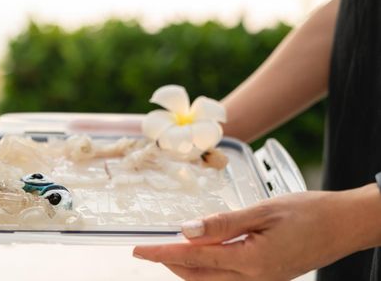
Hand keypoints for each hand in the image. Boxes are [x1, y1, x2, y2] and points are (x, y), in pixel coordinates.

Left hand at [133, 185, 380, 280]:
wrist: (345, 225)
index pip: (194, 258)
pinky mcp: (267, 278)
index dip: (163, 253)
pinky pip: (227, 279)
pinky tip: (202, 255)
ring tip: (167, 251)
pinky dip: (207, 269)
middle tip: (147, 250)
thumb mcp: (262, 211)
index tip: (140, 249)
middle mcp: (254, 279)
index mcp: (251, 262)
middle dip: (169, 263)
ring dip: (186, 268)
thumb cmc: (309, 213)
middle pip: (198, 276)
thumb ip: (223, 223)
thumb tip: (187, 230)